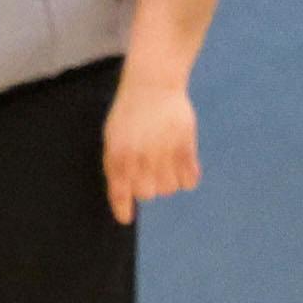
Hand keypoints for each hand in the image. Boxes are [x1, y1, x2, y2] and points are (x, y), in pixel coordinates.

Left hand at [101, 73, 201, 226]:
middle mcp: (140, 156)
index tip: (126, 219)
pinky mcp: (185, 145)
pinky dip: (188, 177)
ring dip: (168, 181)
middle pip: (148, 194)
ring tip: (166, 162)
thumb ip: (116, 166)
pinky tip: (183, 164)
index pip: (119, 192)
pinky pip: (190, 180)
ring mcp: (164, 151)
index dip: (122, 208)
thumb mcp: (112, 138)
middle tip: (150, 170)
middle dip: (148, 187)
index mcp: (119, 154)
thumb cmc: (129, 114)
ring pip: (170, 188)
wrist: (152, 84)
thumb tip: (126, 196)